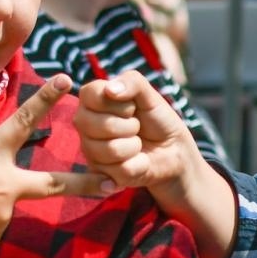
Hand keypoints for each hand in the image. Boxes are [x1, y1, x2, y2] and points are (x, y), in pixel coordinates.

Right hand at [74, 71, 199, 193]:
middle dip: (128, 125)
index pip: (90, 94)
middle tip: (136, 126)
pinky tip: (137, 160)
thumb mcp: (150, 95)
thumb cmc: (157, 118)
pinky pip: (120, 169)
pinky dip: (139, 164)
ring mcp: (89, 150)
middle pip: (95, 124)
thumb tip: (110, 90)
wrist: (172, 150)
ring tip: (137, 143)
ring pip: (109, 149)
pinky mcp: (100, 174)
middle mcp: (84, 123)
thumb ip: (132, 82)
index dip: (119, 103)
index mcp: (91, 99)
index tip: (132, 106)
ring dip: (134, 146)